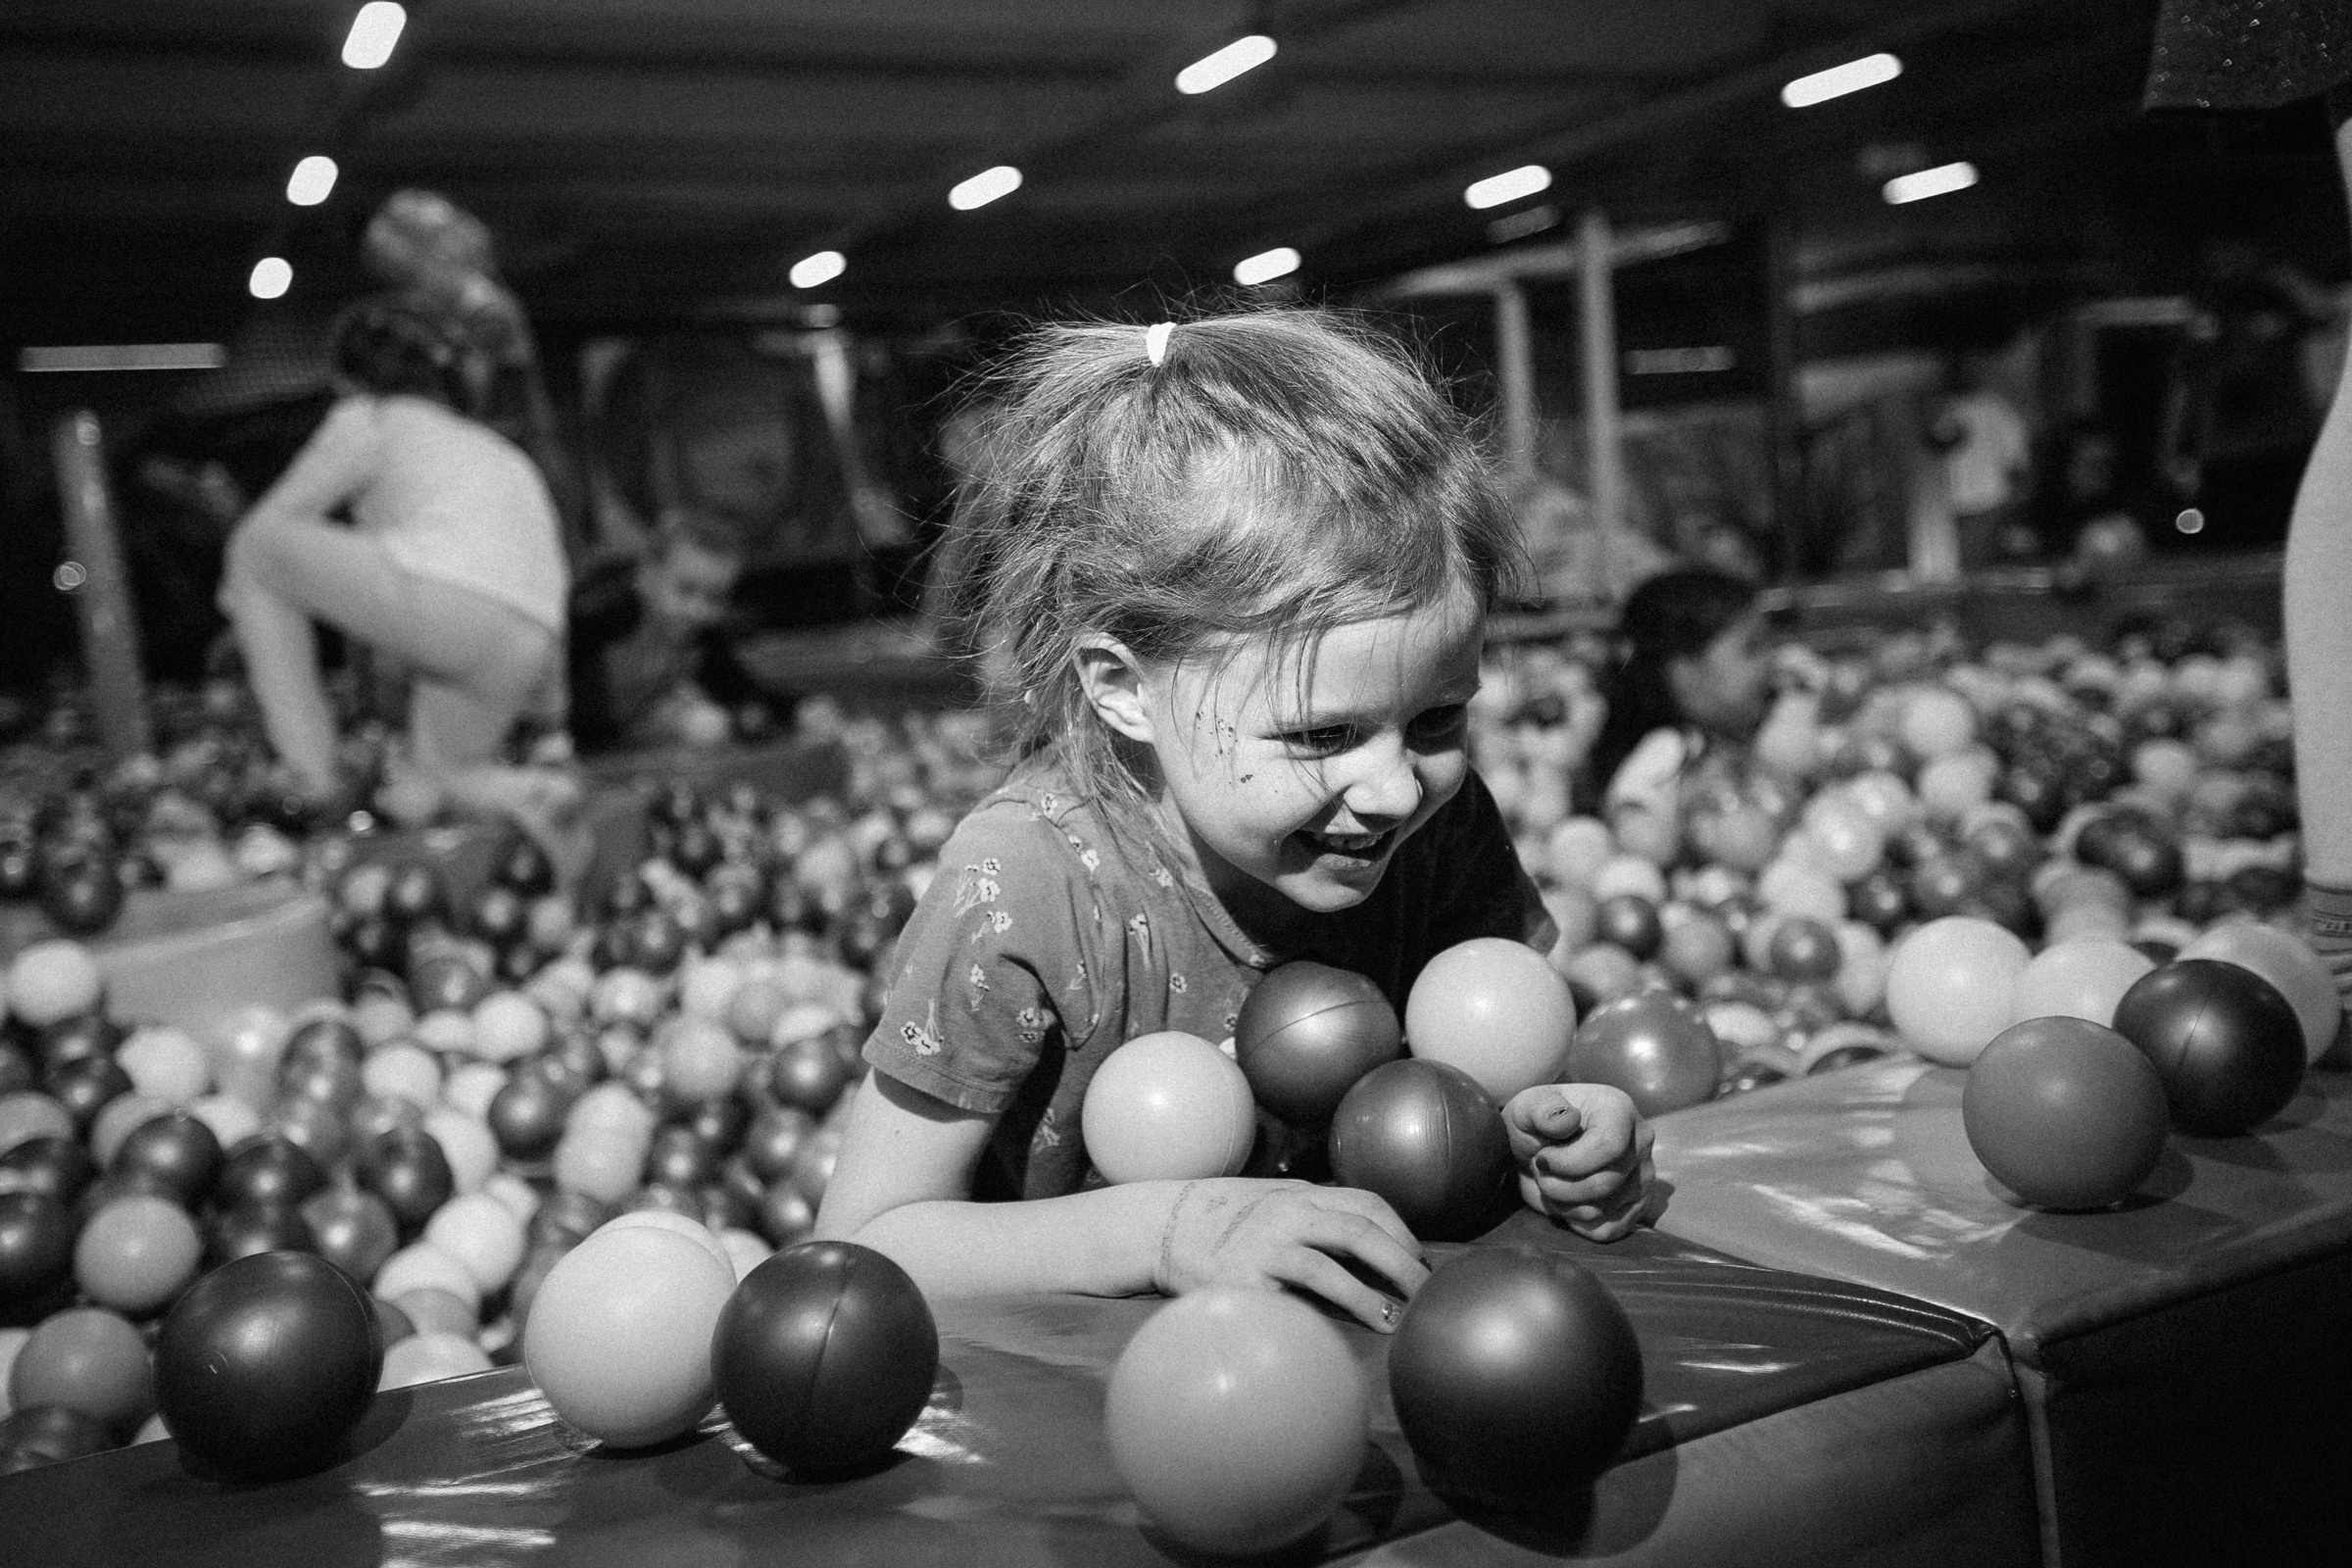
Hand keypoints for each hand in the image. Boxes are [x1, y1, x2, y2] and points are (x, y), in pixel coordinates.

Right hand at [1155, 1178, 1428, 1331]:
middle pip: (1359, 1232)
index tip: (1422, 1262)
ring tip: (1394, 1321)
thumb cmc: (1225, 1218)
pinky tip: (1334, 1340)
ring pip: (1328, 1268)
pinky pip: (1288, 1303)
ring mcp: (1265, 1248)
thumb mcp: (1273, 1202)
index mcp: (1301, 1195)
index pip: (1367, 1204)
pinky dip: (1317, 1320)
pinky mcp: (1244, 1282)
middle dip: (1402, 1264)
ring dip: (1367, 1297)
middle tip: (1427, 1293)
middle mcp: (1288, 1215)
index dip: (1402, 1233)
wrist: (1162, 1226)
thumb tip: (1371, 1245)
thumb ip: (1314, 1216)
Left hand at [1505, 1083, 1654, 1241]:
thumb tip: (1567, 1120)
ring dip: (1561, 1202)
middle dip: (1558, 1184)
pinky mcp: (1637, 1206)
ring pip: (1601, 1209)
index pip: (1608, 1145)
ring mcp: (1643, 1176)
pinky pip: (1607, 1230)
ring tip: (1551, 1180)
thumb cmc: (1534, 1123)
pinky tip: (1565, 1200)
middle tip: (1540, 1169)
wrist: (1538, 1146)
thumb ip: (1542, 1110)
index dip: (1568, 1161)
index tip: (1542, 1157)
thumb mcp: (1528, 1107)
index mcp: (1619, 1108)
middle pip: (1604, 1182)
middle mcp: (1641, 1142)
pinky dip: (1576, 1222)